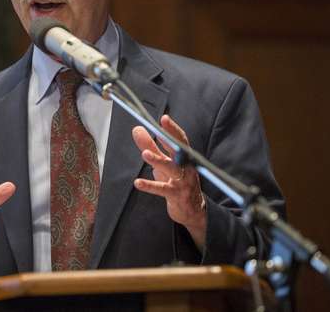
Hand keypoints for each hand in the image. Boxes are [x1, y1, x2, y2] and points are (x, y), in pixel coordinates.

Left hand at [132, 115, 206, 249]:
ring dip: (158, 161)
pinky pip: (162, 189)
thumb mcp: (162, 163)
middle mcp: (186, 167)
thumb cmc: (176, 182)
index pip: (180, 140)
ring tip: (145, 154)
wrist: (192, 211)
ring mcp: (183, 182)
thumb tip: (137, 129)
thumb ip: (150, 146)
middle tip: (158, 130)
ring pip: (171, 169)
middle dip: (170, 140)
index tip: (164, 118)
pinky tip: (137, 182)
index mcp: (185, 157)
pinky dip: (150, 186)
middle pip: (179, 151)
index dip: (173, 129)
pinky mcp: (176, 196)